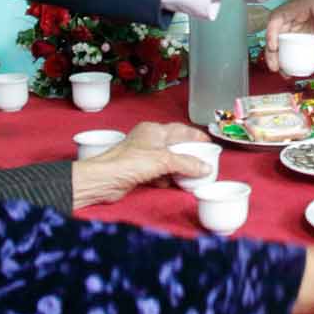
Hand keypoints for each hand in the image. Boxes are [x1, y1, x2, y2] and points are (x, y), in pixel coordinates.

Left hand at [71, 122, 213, 208]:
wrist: (103, 180)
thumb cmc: (130, 163)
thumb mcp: (164, 160)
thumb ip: (187, 163)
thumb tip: (206, 168)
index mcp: (154, 130)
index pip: (181, 130)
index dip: (196, 136)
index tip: (209, 145)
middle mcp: (148, 140)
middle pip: (175, 145)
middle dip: (189, 154)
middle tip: (204, 160)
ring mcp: (142, 155)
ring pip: (167, 160)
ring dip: (178, 168)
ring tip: (193, 174)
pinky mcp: (137, 171)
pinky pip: (158, 172)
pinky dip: (167, 177)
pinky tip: (173, 184)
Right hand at [265, 0, 313, 71]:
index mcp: (301, 5)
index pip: (278, 17)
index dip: (271, 32)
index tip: (274, 47)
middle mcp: (297, 13)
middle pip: (277, 31)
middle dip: (272, 50)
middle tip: (275, 67)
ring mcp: (301, 22)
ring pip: (284, 39)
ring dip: (280, 55)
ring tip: (283, 72)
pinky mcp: (307, 31)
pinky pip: (295, 44)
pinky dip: (291, 55)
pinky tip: (293, 68)